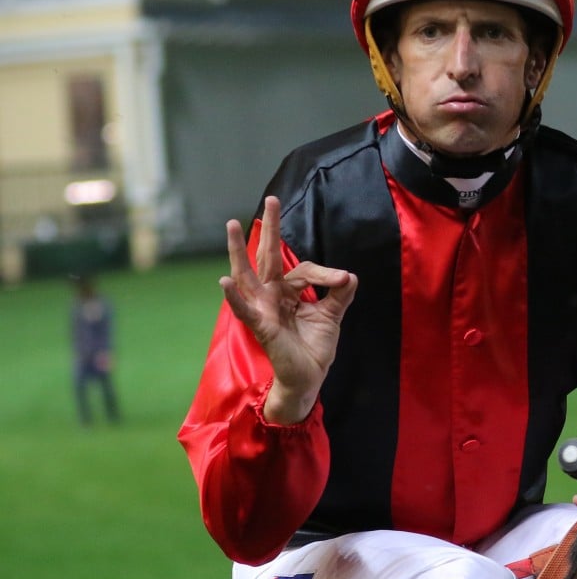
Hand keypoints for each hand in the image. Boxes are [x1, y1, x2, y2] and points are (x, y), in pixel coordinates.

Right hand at [220, 196, 357, 424]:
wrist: (309, 378)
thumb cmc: (314, 347)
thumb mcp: (331, 316)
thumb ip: (338, 295)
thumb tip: (350, 275)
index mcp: (288, 291)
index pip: (304, 270)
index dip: (325, 274)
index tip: (343, 279)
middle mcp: (272, 295)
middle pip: (268, 257)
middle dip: (270, 229)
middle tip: (271, 200)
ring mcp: (263, 309)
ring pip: (248, 275)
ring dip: (238, 251)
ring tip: (232, 225)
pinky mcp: (260, 326)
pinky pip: (244, 309)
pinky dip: (235, 297)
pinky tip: (224, 281)